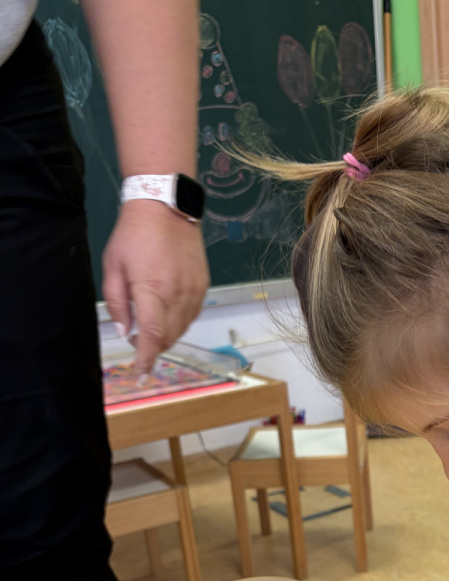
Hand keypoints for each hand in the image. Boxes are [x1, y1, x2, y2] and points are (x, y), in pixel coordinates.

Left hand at [103, 200, 209, 374]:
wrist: (166, 208)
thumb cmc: (134, 236)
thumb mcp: (113, 267)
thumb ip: (118, 302)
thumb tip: (124, 331)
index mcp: (152, 289)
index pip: (152, 335)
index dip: (147, 358)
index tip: (141, 373)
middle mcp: (177, 294)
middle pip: (169, 337)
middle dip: (154, 348)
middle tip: (139, 344)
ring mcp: (193, 291)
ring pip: (182, 329)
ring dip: (167, 336)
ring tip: (153, 328)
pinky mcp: (203, 286)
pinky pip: (192, 315)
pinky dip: (180, 323)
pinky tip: (168, 315)